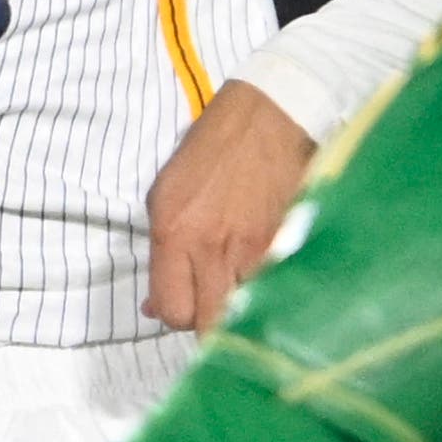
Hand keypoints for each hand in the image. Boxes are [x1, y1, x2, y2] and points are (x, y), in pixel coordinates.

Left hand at [143, 82, 315, 333]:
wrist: (269, 116)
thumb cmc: (210, 150)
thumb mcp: (164, 195)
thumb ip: (159, 253)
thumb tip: (154, 305)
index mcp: (175, 234)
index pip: (172, 310)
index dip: (175, 315)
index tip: (183, 305)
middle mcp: (214, 248)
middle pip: (209, 325)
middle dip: (207, 324)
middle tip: (210, 306)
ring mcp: (255, 250)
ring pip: (245, 314)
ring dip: (240, 311)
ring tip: (238, 292)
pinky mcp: (287, 247)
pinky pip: (274, 291)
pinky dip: (268, 292)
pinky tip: (264, 277)